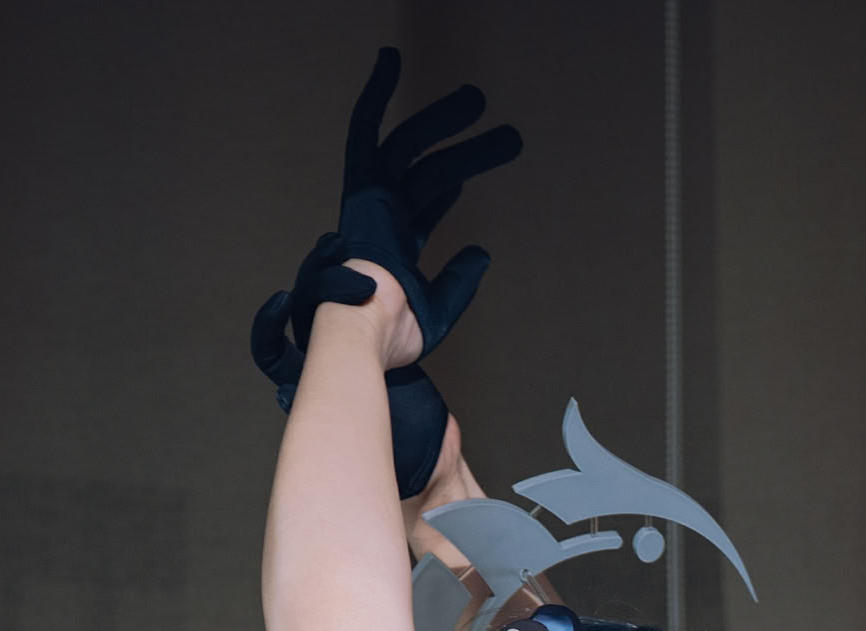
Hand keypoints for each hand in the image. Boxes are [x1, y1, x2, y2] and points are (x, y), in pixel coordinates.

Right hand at [251, 46, 519, 462]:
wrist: (364, 333)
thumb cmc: (392, 336)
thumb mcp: (440, 311)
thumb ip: (461, 282)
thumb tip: (483, 253)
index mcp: (394, 249)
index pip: (424, 208)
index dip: (448, 186)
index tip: (467, 177)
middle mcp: (382, 219)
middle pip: (428, 170)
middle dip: (464, 148)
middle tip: (504, 134)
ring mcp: (372, 201)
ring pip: (413, 147)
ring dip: (448, 122)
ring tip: (482, 101)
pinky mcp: (361, 187)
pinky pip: (365, 129)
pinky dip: (375, 93)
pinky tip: (389, 58)